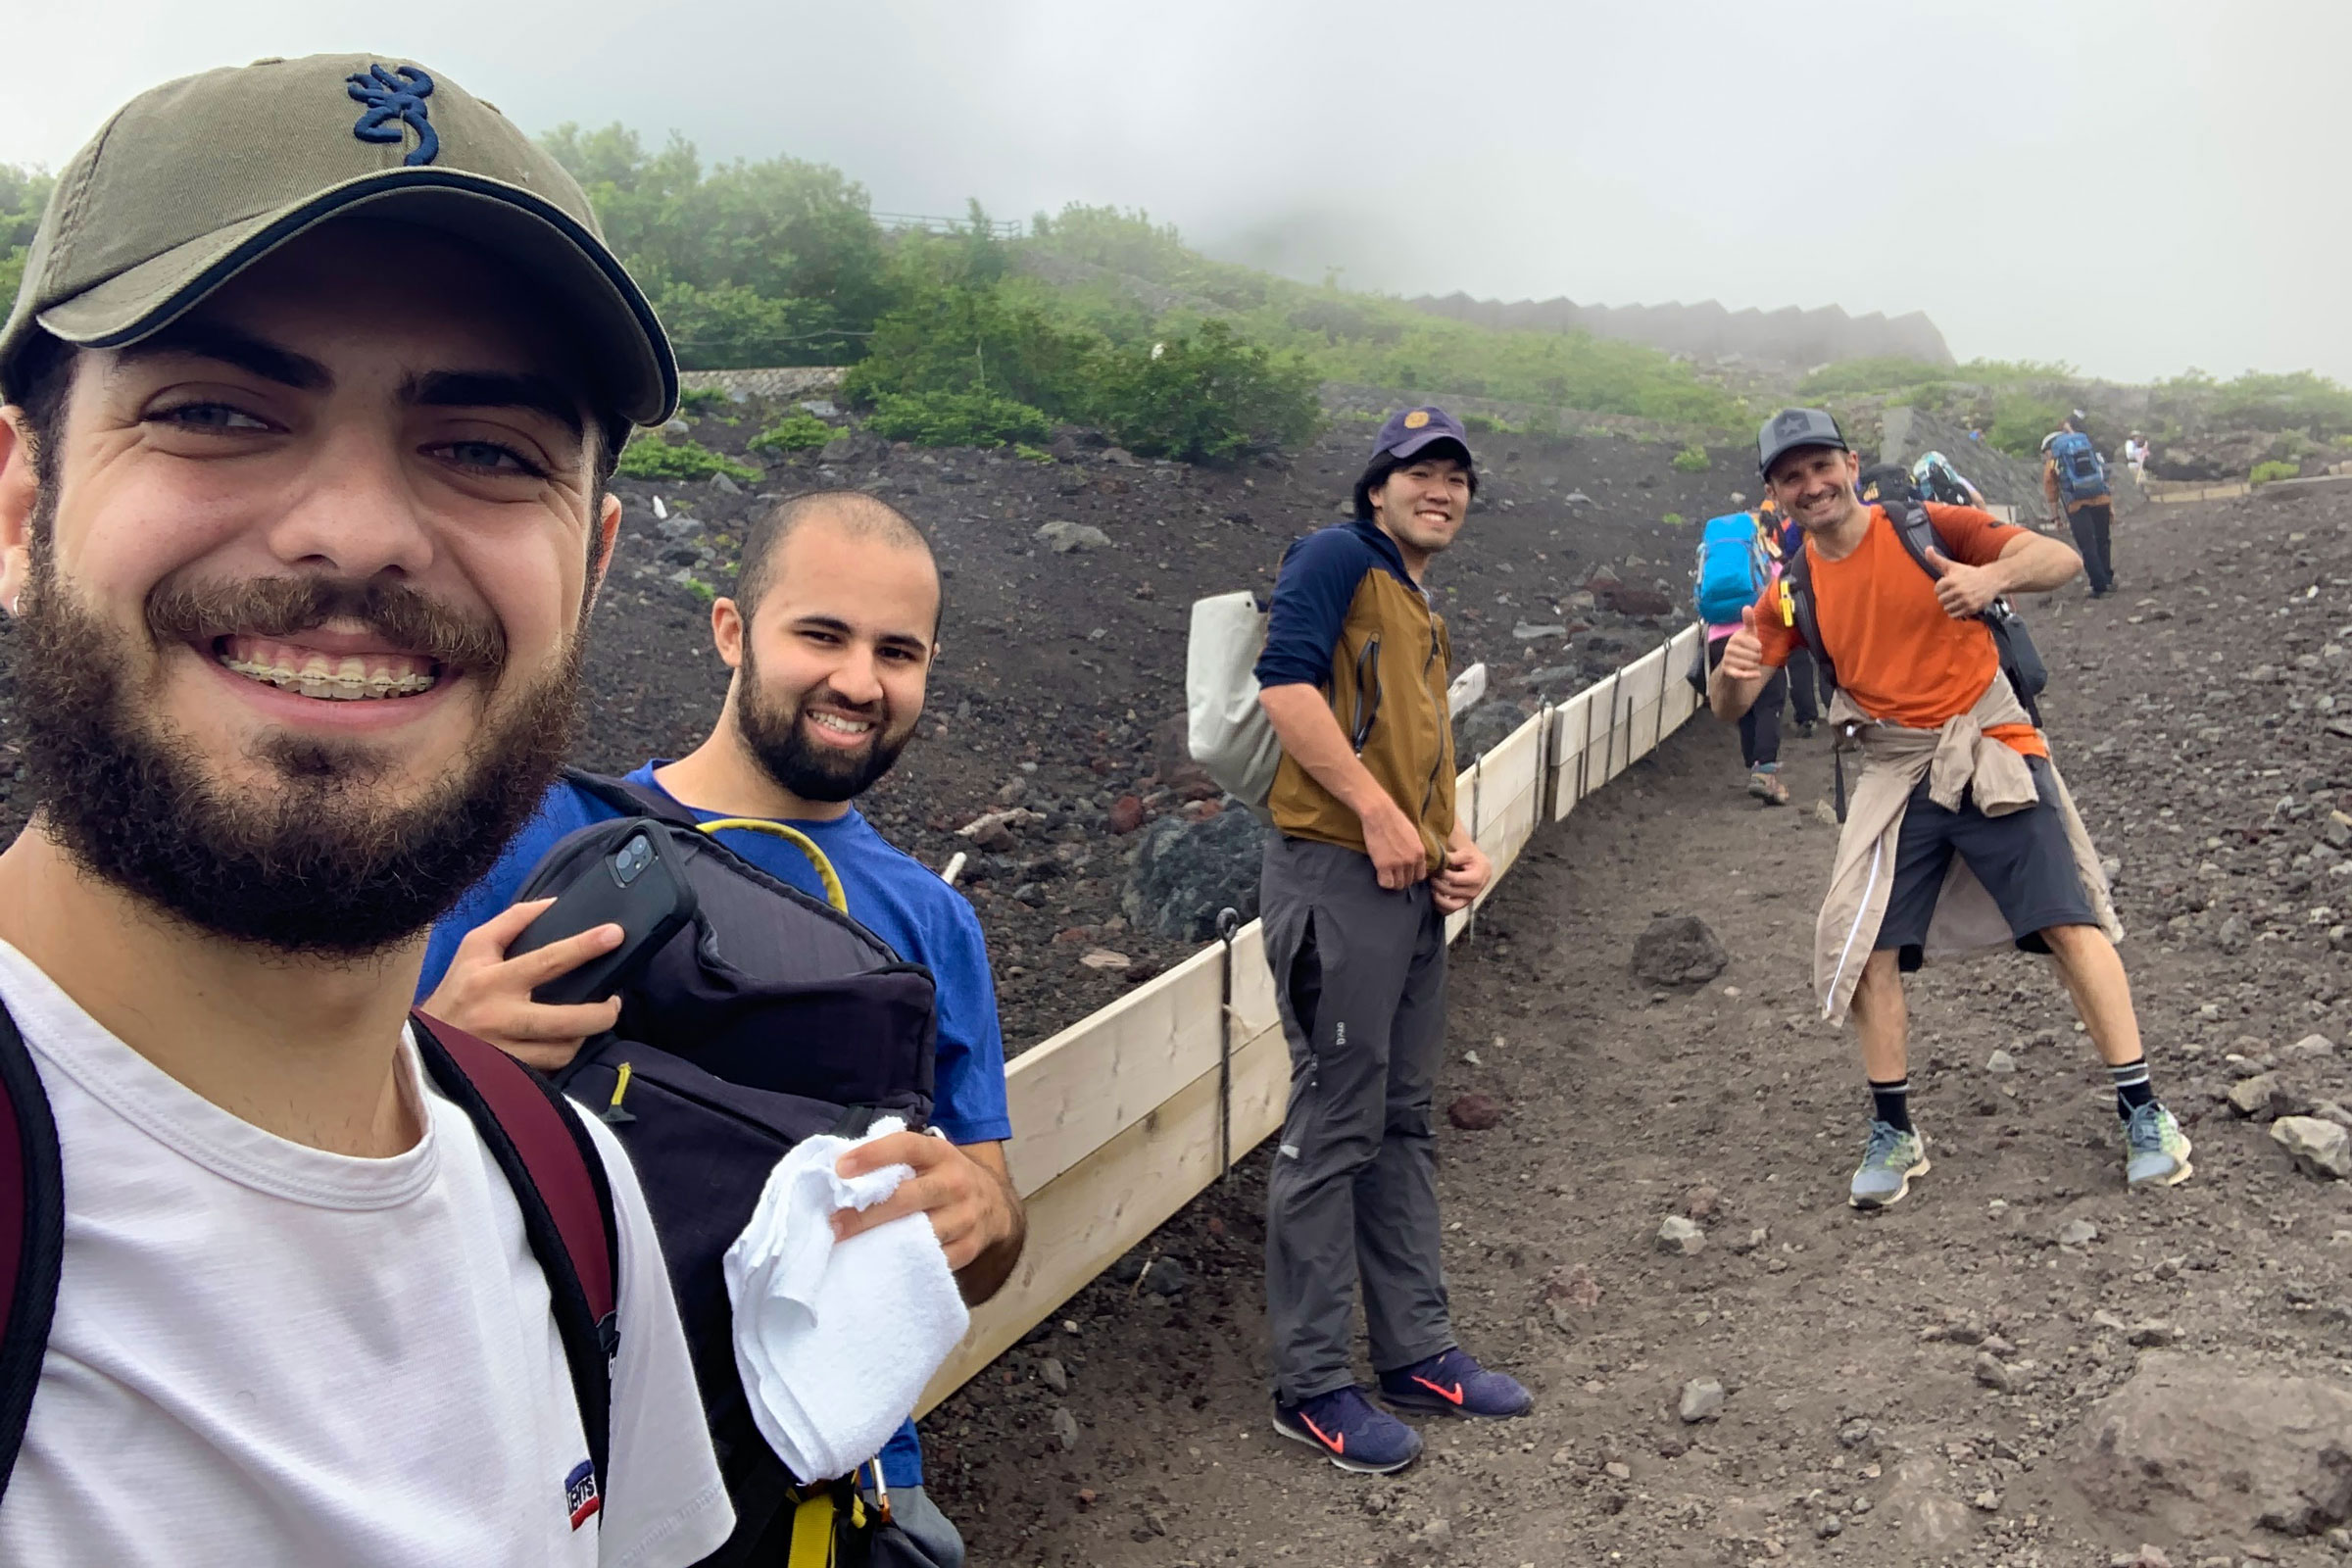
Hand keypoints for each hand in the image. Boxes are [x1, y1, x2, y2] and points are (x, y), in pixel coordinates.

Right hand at [420, 898, 622, 1071]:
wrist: (420, 1045)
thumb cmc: (456, 990)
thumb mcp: (474, 948)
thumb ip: (513, 921)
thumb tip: (554, 904)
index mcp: (491, 980)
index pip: (547, 960)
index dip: (585, 947)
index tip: (614, 935)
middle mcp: (498, 1017)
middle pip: (566, 1020)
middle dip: (602, 1013)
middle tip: (614, 1002)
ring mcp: (503, 1052)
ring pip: (562, 1051)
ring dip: (583, 1036)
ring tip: (589, 1022)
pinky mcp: (507, 1076)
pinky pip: (549, 1070)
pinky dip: (562, 1055)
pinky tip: (566, 1041)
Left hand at [833, 1132, 1016, 1274]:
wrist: (995, 1204)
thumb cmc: (944, 1178)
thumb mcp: (929, 1158)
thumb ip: (895, 1161)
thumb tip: (840, 1172)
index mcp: (940, 1153)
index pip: (906, 1147)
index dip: (873, 1155)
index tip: (840, 1169)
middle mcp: (955, 1182)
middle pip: (906, 1198)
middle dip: (866, 1213)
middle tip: (834, 1225)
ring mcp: (965, 1217)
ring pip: (919, 1233)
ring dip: (882, 1242)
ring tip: (851, 1248)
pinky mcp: (968, 1247)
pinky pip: (932, 1259)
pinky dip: (905, 1262)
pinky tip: (881, 1264)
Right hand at [1359, 794, 1430, 890]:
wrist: (1380, 814)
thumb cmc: (1395, 820)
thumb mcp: (1413, 835)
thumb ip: (1415, 849)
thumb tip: (1415, 860)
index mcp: (1420, 853)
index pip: (1420, 876)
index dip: (1411, 876)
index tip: (1404, 873)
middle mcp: (1411, 860)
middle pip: (1409, 881)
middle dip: (1401, 879)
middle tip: (1393, 874)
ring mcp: (1398, 864)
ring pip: (1398, 885)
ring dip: (1393, 882)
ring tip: (1387, 875)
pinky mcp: (1384, 865)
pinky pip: (1386, 883)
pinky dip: (1383, 881)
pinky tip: (1380, 874)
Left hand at [1430, 835, 1490, 913]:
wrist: (1479, 865)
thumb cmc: (1471, 857)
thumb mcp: (1465, 851)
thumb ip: (1454, 856)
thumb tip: (1440, 860)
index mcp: (1478, 876)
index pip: (1455, 879)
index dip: (1442, 874)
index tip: (1435, 868)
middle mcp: (1475, 890)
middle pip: (1452, 891)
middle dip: (1438, 884)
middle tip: (1430, 876)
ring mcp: (1470, 899)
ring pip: (1451, 905)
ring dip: (1438, 898)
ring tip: (1431, 888)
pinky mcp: (1463, 904)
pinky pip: (1450, 911)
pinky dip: (1440, 906)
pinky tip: (1434, 896)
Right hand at [1717, 606, 1765, 680]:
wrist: (1732, 663)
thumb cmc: (1744, 646)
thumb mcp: (1748, 633)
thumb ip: (1749, 620)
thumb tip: (1746, 607)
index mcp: (1735, 638)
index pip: (1756, 645)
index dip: (1759, 648)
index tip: (1756, 647)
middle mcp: (1729, 648)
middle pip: (1754, 656)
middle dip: (1757, 658)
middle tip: (1752, 656)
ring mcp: (1727, 660)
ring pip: (1750, 665)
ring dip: (1754, 666)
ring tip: (1749, 663)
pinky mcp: (1727, 671)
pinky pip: (1742, 675)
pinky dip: (1751, 675)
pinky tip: (1756, 674)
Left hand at [1923, 548, 2001, 618]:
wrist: (1992, 579)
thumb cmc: (1969, 573)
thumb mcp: (1952, 566)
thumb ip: (1936, 559)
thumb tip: (1927, 548)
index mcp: (1952, 580)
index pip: (1937, 590)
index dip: (1942, 588)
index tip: (1950, 585)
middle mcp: (1958, 590)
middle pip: (1941, 600)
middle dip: (1946, 597)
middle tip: (1955, 593)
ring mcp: (1966, 600)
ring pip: (1947, 609)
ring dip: (1951, 605)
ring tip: (1958, 599)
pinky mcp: (1972, 608)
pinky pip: (1955, 615)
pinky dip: (1956, 612)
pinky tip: (1962, 605)